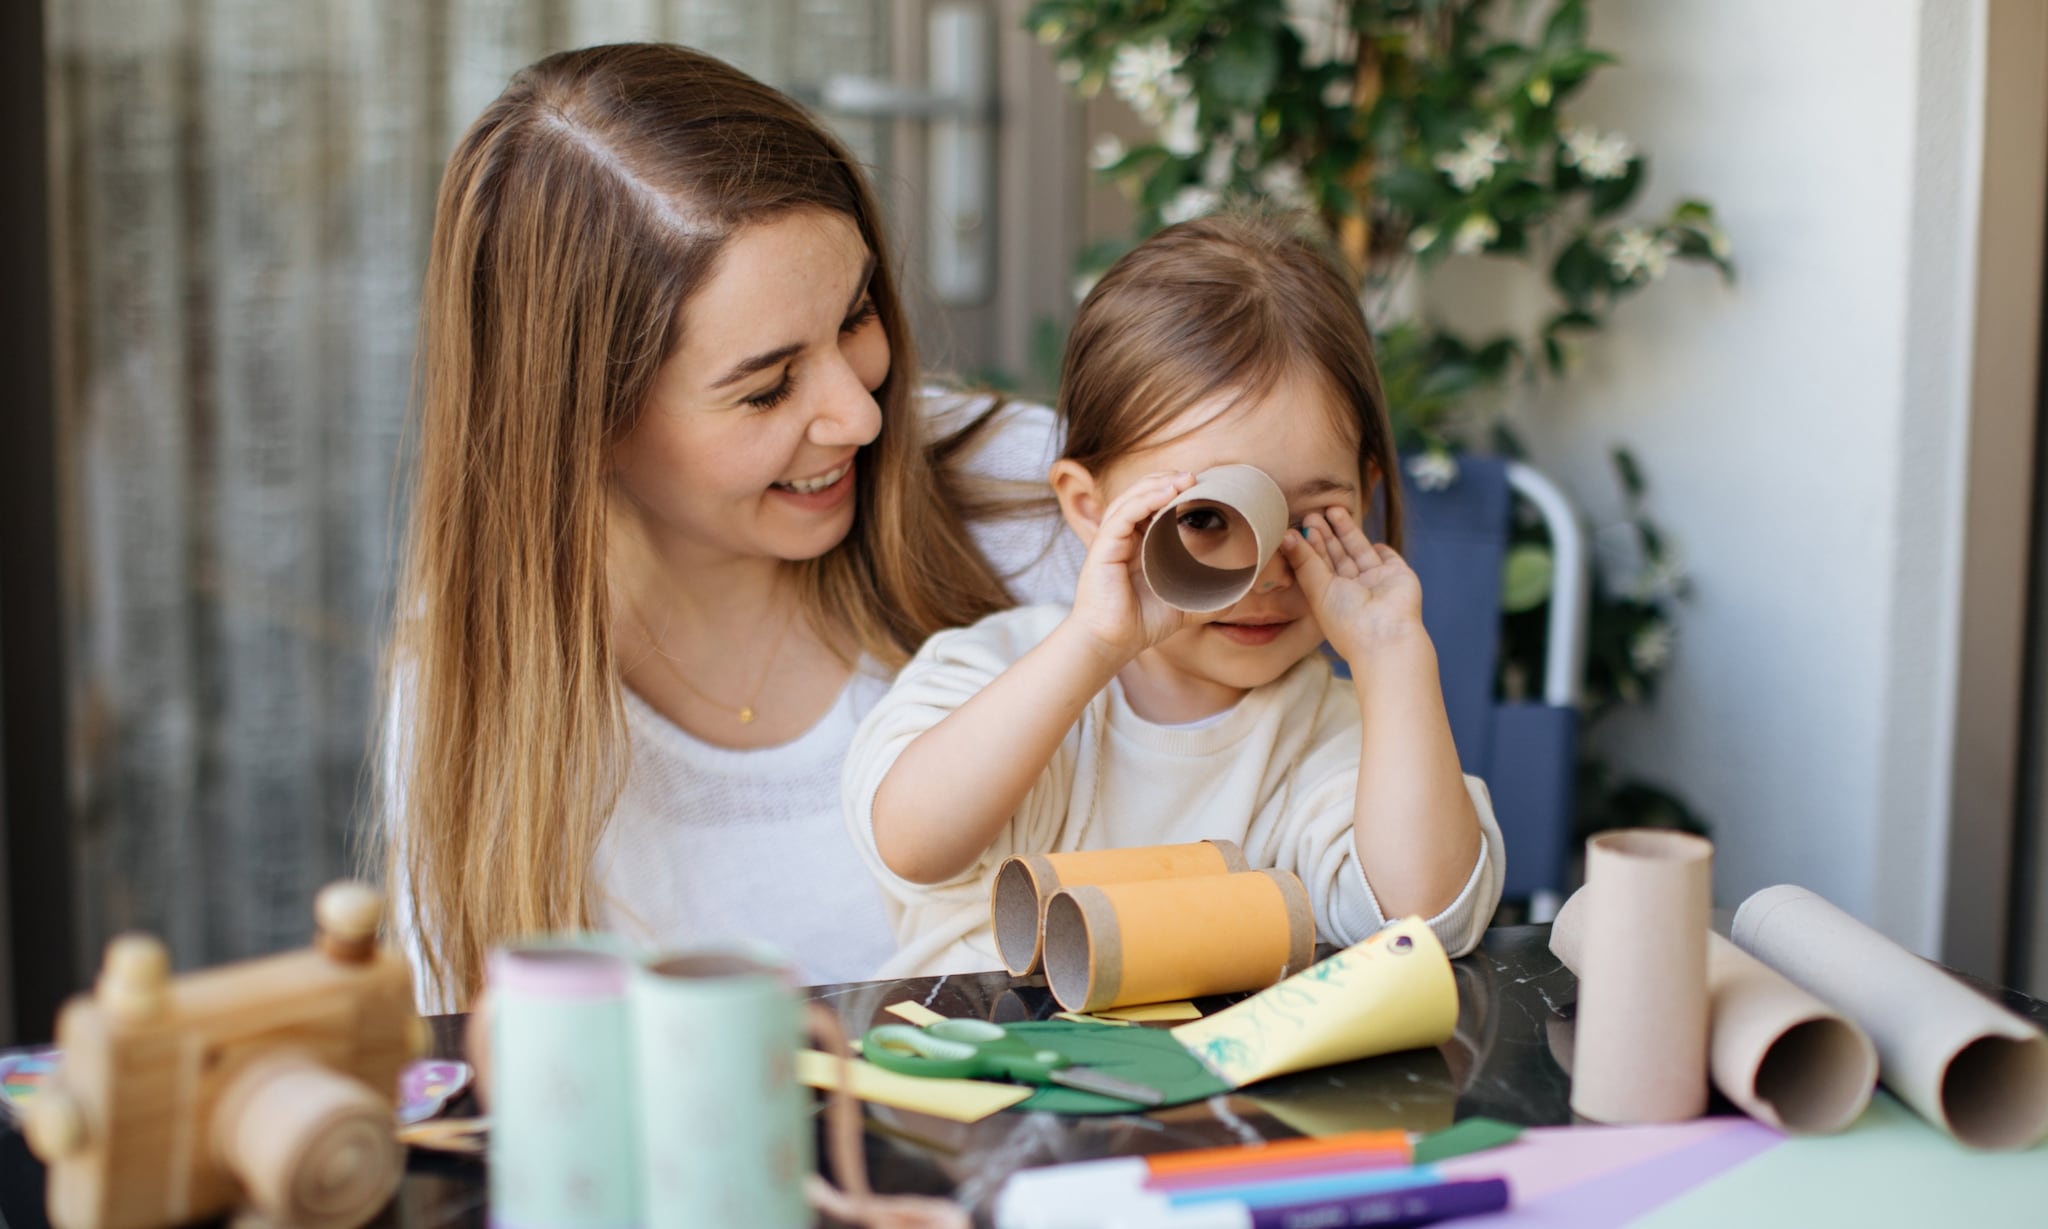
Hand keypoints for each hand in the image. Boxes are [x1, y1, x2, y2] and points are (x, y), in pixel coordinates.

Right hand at [1064, 471, 1199, 662]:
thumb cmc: (1140, 624)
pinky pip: (1122, 515)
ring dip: (1157, 484)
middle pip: (1141, 495)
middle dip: (1168, 480)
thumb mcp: (1185, 606)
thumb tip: (1241, 591)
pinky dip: (1144, 500)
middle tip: (1196, 477)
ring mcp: (1111, 541)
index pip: (1153, 506)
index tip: (1202, 487)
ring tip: (1184, 479)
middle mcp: (1123, 538)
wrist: (1113, 643)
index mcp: (1138, 545)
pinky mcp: (1103, 548)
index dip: (1174, 492)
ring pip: (1131, 499)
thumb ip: (1209, 596)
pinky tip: (1165, 492)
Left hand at [1279, 506, 1425, 662]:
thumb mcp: (1318, 588)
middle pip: (1337, 556)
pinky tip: (1371, 539)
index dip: (1309, 546)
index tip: (1298, 525)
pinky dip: (1381, 549)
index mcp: (1330, 598)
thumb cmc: (1346, 620)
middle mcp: (1353, 591)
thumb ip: (1304, 561)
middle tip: (1313, 513)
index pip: (1317, 566)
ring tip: (1334, 510)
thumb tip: (1285, 536)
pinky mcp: (1398, 576)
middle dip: (1325, 535)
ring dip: (1347, 532)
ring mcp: (1376, 583)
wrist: (1386, 636)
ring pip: (1359, 552)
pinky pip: (1388, 558)